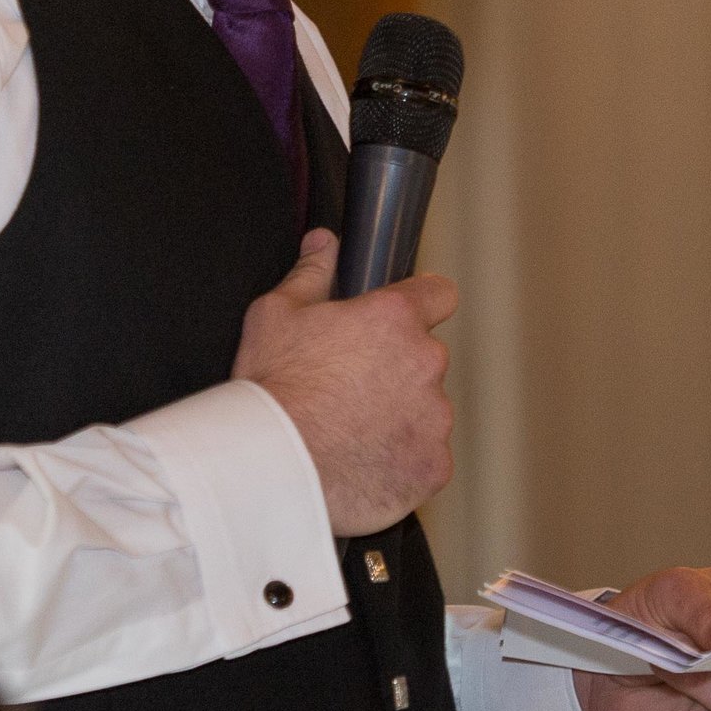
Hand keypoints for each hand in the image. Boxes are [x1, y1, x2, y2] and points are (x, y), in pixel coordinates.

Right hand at [231, 228, 456, 536]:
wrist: (272, 467)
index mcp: (394, 319)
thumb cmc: (273, 390)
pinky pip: (425, 458)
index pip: (439, 295)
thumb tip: (323, 243)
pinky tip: (362, 463)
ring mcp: (434, 418)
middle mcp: (425, 363)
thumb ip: (310, 273)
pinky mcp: (433, 466)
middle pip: (424, 359)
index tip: (406, 319)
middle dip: (397, 370)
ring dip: (400, 417)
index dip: (422, 304)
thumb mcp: (276, 315)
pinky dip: (401, 461)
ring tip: (350, 432)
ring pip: (426, 410)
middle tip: (351, 389)